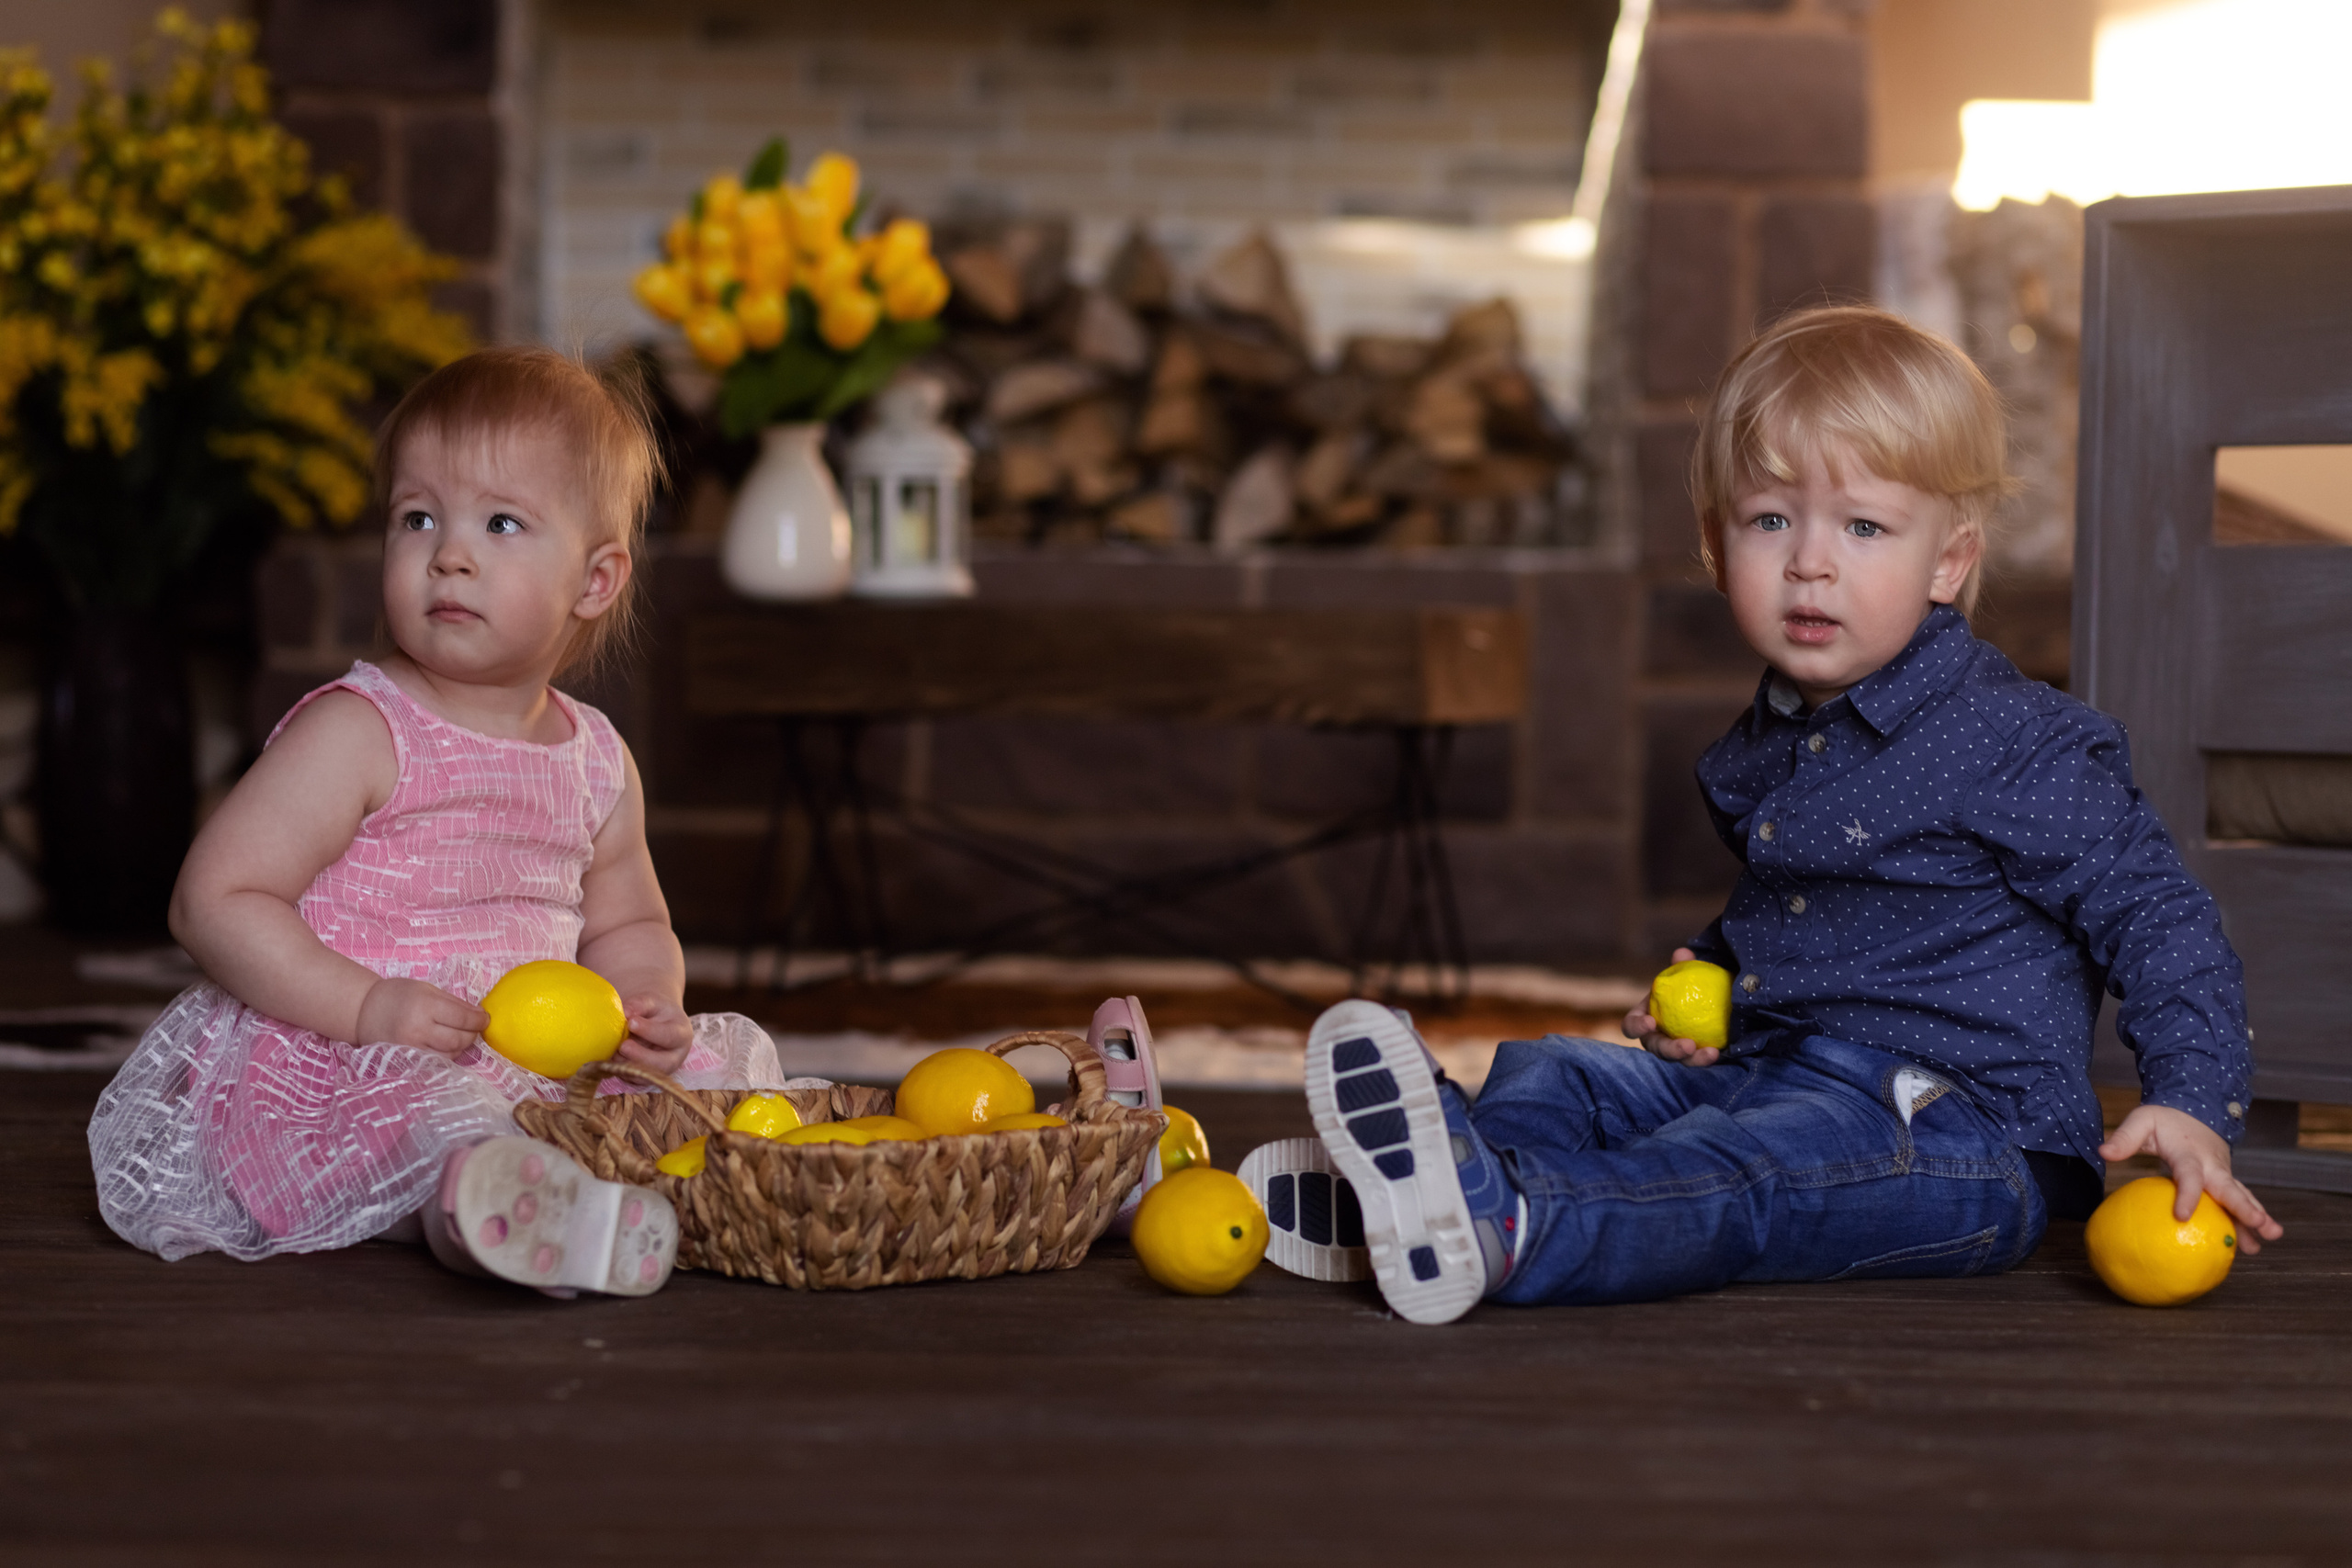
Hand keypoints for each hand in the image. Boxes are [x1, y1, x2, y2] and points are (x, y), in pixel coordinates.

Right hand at [355, 977, 489, 1058]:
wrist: (364, 1011)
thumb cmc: (398, 995)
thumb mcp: (427, 989)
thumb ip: (455, 1003)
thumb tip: (479, 1015)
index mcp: (425, 1006)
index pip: (463, 1018)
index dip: (479, 1021)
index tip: (485, 1019)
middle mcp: (418, 1029)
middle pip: (459, 1039)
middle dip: (472, 1035)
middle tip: (474, 1029)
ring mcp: (411, 1048)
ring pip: (450, 1055)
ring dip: (461, 1047)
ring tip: (459, 1036)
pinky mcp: (406, 1060)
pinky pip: (436, 1062)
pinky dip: (447, 1056)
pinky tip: (446, 1046)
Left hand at [616, 993, 692, 1076]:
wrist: (656, 1024)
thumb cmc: (655, 1011)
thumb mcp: (651, 1002)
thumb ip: (639, 1005)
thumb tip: (625, 1013)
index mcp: (681, 1034)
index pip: (669, 1035)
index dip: (650, 1031)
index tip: (631, 1022)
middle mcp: (675, 1056)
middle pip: (663, 1063)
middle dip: (641, 1056)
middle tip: (623, 1046)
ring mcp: (662, 1070)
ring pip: (647, 1075)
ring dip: (628, 1065)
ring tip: (614, 1052)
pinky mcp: (647, 1078)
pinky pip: (634, 1079)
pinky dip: (621, 1071)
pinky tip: (611, 1058)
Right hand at [1622, 947, 1721, 1066]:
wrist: (1705, 997)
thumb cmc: (1685, 985)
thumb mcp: (1684, 974)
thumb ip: (1682, 966)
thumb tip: (1683, 954)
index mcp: (1644, 1019)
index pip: (1631, 1026)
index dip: (1637, 1026)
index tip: (1651, 1022)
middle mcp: (1656, 1038)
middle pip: (1657, 1049)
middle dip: (1670, 1050)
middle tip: (1688, 1045)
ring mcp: (1674, 1051)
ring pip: (1679, 1060)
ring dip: (1692, 1059)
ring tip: (1710, 1053)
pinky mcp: (1693, 1056)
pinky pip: (1698, 1059)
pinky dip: (1707, 1057)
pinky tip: (1718, 1051)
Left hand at [2099, 1103, 2284, 1253]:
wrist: (2194, 1109)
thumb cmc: (2164, 1120)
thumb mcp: (2142, 1120)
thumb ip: (2125, 1137)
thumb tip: (2102, 1152)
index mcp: (2189, 1154)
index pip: (2189, 1176)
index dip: (2187, 1194)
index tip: (2181, 1215)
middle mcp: (2212, 1166)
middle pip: (2229, 1189)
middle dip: (2245, 1208)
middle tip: (2259, 1225)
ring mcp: (2222, 1173)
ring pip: (2242, 1196)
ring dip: (2257, 1216)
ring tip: (2271, 1237)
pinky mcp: (2226, 1181)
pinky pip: (2239, 1200)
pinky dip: (2248, 1220)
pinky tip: (2252, 1244)